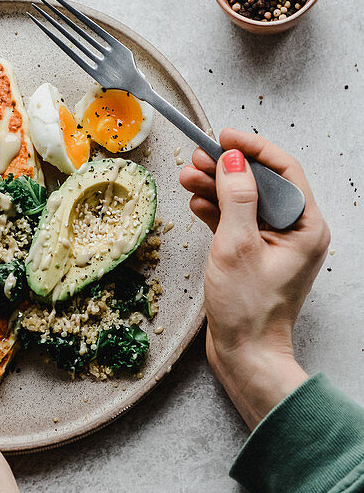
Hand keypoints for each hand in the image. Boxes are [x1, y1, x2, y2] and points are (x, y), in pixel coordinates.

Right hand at [179, 129, 329, 428]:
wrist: (246, 356)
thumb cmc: (247, 309)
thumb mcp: (237, 246)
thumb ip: (235, 198)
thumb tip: (234, 160)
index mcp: (306, 226)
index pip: (284, 169)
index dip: (252, 148)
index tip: (223, 137)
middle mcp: (296, 231)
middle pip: (262, 182)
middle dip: (228, 167)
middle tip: (196, 157)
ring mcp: (276, 244)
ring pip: (245, 200)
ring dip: (216, 187)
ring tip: (187, 178)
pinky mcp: (256, 255)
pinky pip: (237, 221)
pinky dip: (215, 210)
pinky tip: (195, 203)